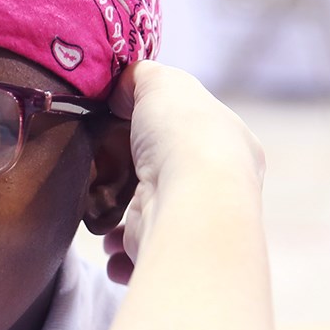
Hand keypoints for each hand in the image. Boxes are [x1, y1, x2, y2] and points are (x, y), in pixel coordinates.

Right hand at [102, 62, 264, 284]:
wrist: (190, 200)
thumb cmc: (182, 136)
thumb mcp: (162, 83)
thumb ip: (143, 76)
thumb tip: (124, 85)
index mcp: (230, 146)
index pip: (192, 134)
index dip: (159, 129)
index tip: (123, 129)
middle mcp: (219, 186)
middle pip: (169, 178)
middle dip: (133, 178)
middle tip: (104, 172)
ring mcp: (196, 222)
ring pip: (153, 218)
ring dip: (121, 220)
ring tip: (100, 215)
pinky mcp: (172, 252)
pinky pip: (140, 253)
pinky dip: (119, 252)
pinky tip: (109, 245)